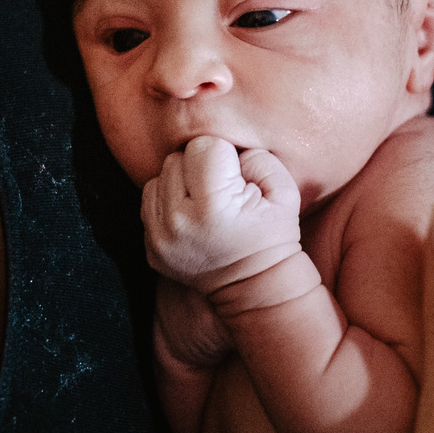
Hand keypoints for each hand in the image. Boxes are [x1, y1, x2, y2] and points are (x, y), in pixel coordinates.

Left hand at [140, 136, 300, 293]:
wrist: (255, 286)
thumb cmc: (273, 234)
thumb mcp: (284, 191)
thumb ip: (257, 157)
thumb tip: (226, 149)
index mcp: (213, 207)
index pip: (203, 146)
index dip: (224, 156)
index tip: (235, 178)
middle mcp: (178, 222)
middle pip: (176, 159)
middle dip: (200, 167)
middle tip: (220, 191)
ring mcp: (159, 237)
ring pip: (159, 177)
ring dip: (181, 183)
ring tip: (204, 202)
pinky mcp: (150, 247)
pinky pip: (149, 201)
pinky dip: (168, 202)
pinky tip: (191, 215)